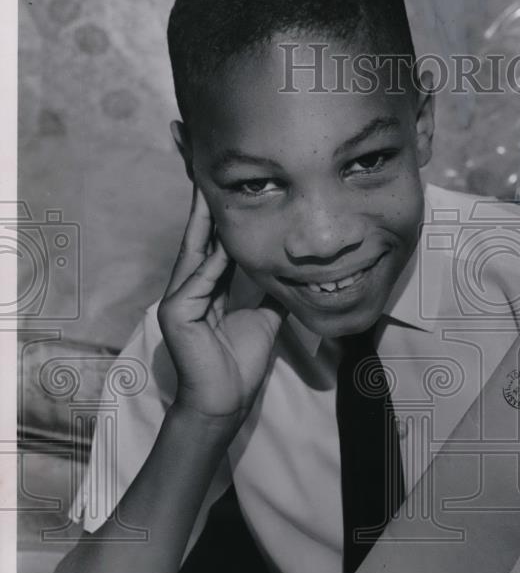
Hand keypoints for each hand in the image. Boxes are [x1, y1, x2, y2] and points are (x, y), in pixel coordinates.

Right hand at [157, 186, 285, 426]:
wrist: (224, 402)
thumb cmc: (238, 364)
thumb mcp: (263, 318)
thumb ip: (269, 293)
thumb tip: (289, 272)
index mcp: (204, 288)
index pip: (210, 243)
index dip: (217, 216)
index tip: (226, 187)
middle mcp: (187, 288)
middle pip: (196, 238)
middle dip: (202, 205)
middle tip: (205, 170)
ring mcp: (178, 300)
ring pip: (195, 253)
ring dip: (205, 222)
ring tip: (212, 190)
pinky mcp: (176, 314)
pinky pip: (199, 282)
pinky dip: (214, 264)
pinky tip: (226, 243)